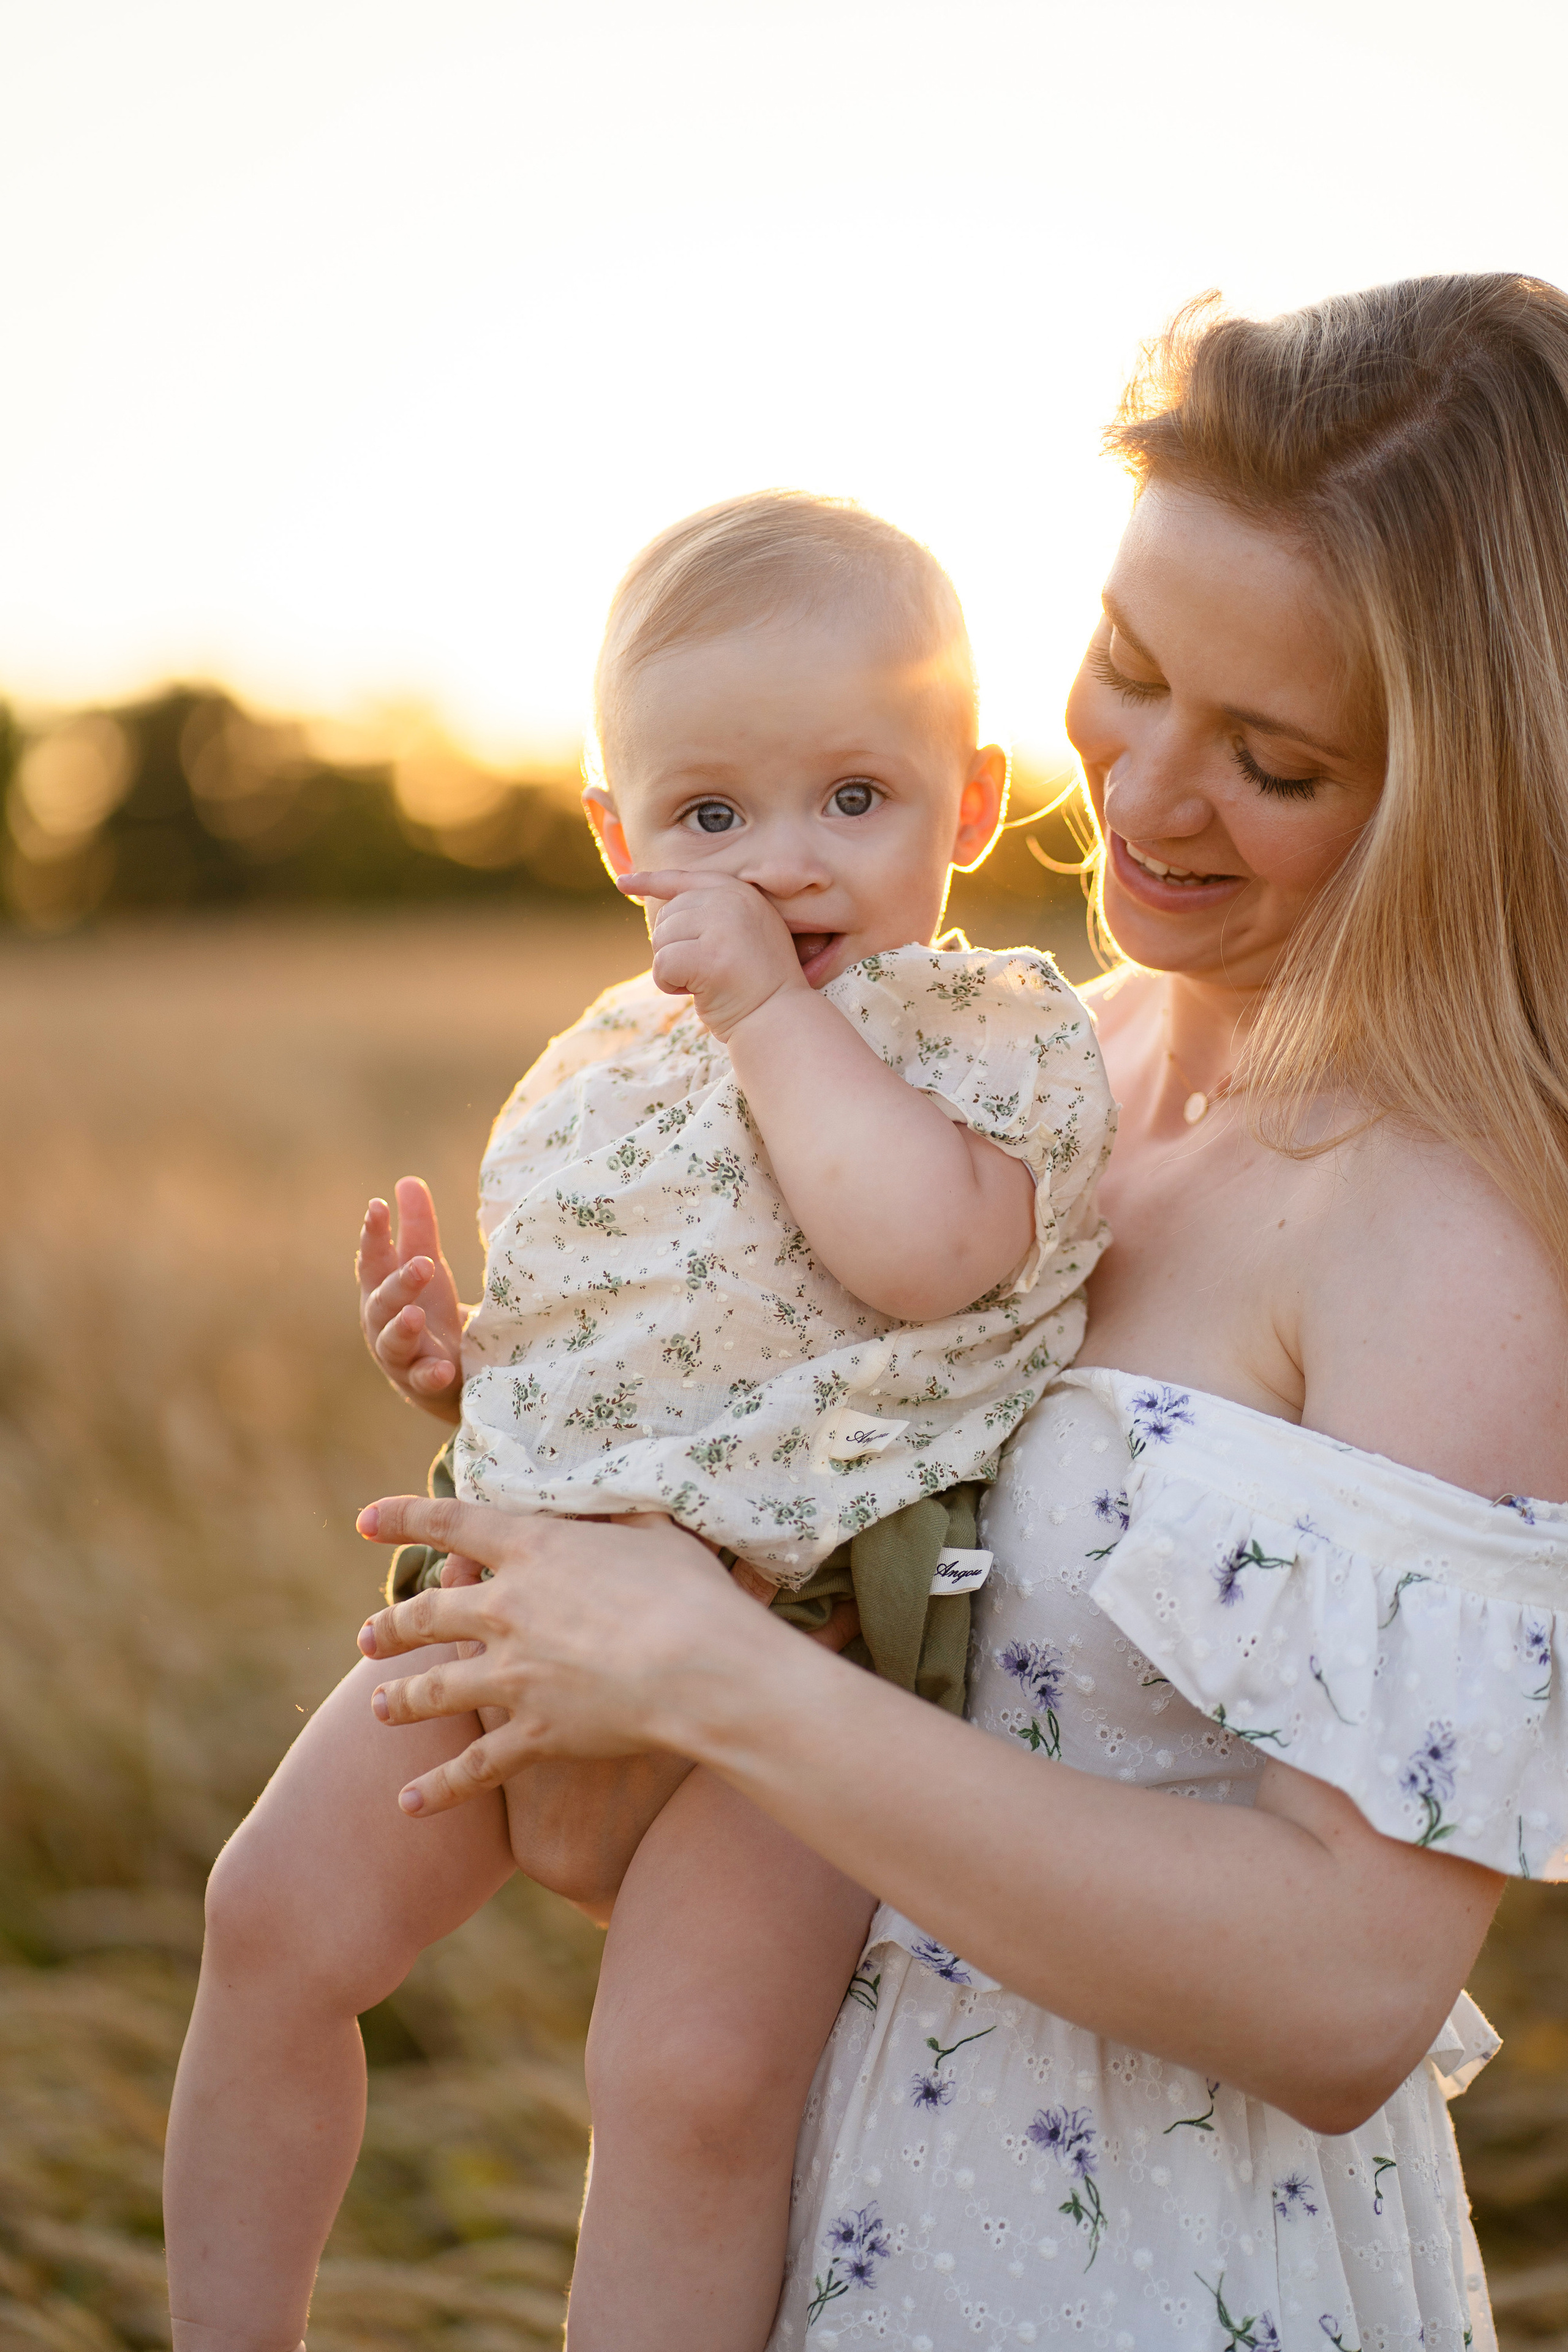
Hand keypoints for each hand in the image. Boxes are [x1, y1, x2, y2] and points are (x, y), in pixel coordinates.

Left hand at [354, 1496, 858, 1815]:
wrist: (702, 1667)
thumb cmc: (693, 1592)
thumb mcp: (658, 1533)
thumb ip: (626, 1515)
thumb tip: (619, 1499)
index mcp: (534, 1549)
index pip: (452, 1523)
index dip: (403, 1518)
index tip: (365, 1521)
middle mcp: (506, 1609)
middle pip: (426, 1616)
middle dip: (391, 1628)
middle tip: (368, 1638)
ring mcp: (513, 1675)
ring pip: (433, 1690)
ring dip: (399, 1700)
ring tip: (378, 1707)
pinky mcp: (533, 1732)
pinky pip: (474, 1765)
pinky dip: (440, 1786)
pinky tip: (409, 1804)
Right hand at [357, 1178, 464, 1422]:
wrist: (440, 1375)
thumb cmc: (426, 1311)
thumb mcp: (425, 1266)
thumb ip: (418, 1228)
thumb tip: (407, 1180)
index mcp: (380, 1289)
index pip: (373, 1258)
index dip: (373, 1233)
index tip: (377, 1206)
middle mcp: (381, 1322)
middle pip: (382, 1300)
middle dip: (399, 1282)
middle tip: (423, 1263)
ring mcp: (399, 1355)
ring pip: (392, 1342)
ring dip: (403, 1327)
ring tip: (416, 1315)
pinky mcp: (421, 1382)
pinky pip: (421, 1380)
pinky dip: (430, 1375)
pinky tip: (443, 1368)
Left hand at [617, 868, 807, 1040]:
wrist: (780, 1018)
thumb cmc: (755, 984)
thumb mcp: (740, 934)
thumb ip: (710, 914)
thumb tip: (656, 905)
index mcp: (739, 892)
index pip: (683, 879)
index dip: (649, 881)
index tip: (622, 883)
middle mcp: (731, 900)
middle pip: (666, 916)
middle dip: (673, 949)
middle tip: (706, 970)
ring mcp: (722, 924)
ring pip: (661, 940)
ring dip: (673, 969)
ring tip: (707, 981)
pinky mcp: (710, 954)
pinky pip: (662, 965)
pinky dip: (670, 985)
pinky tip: (698, 992)